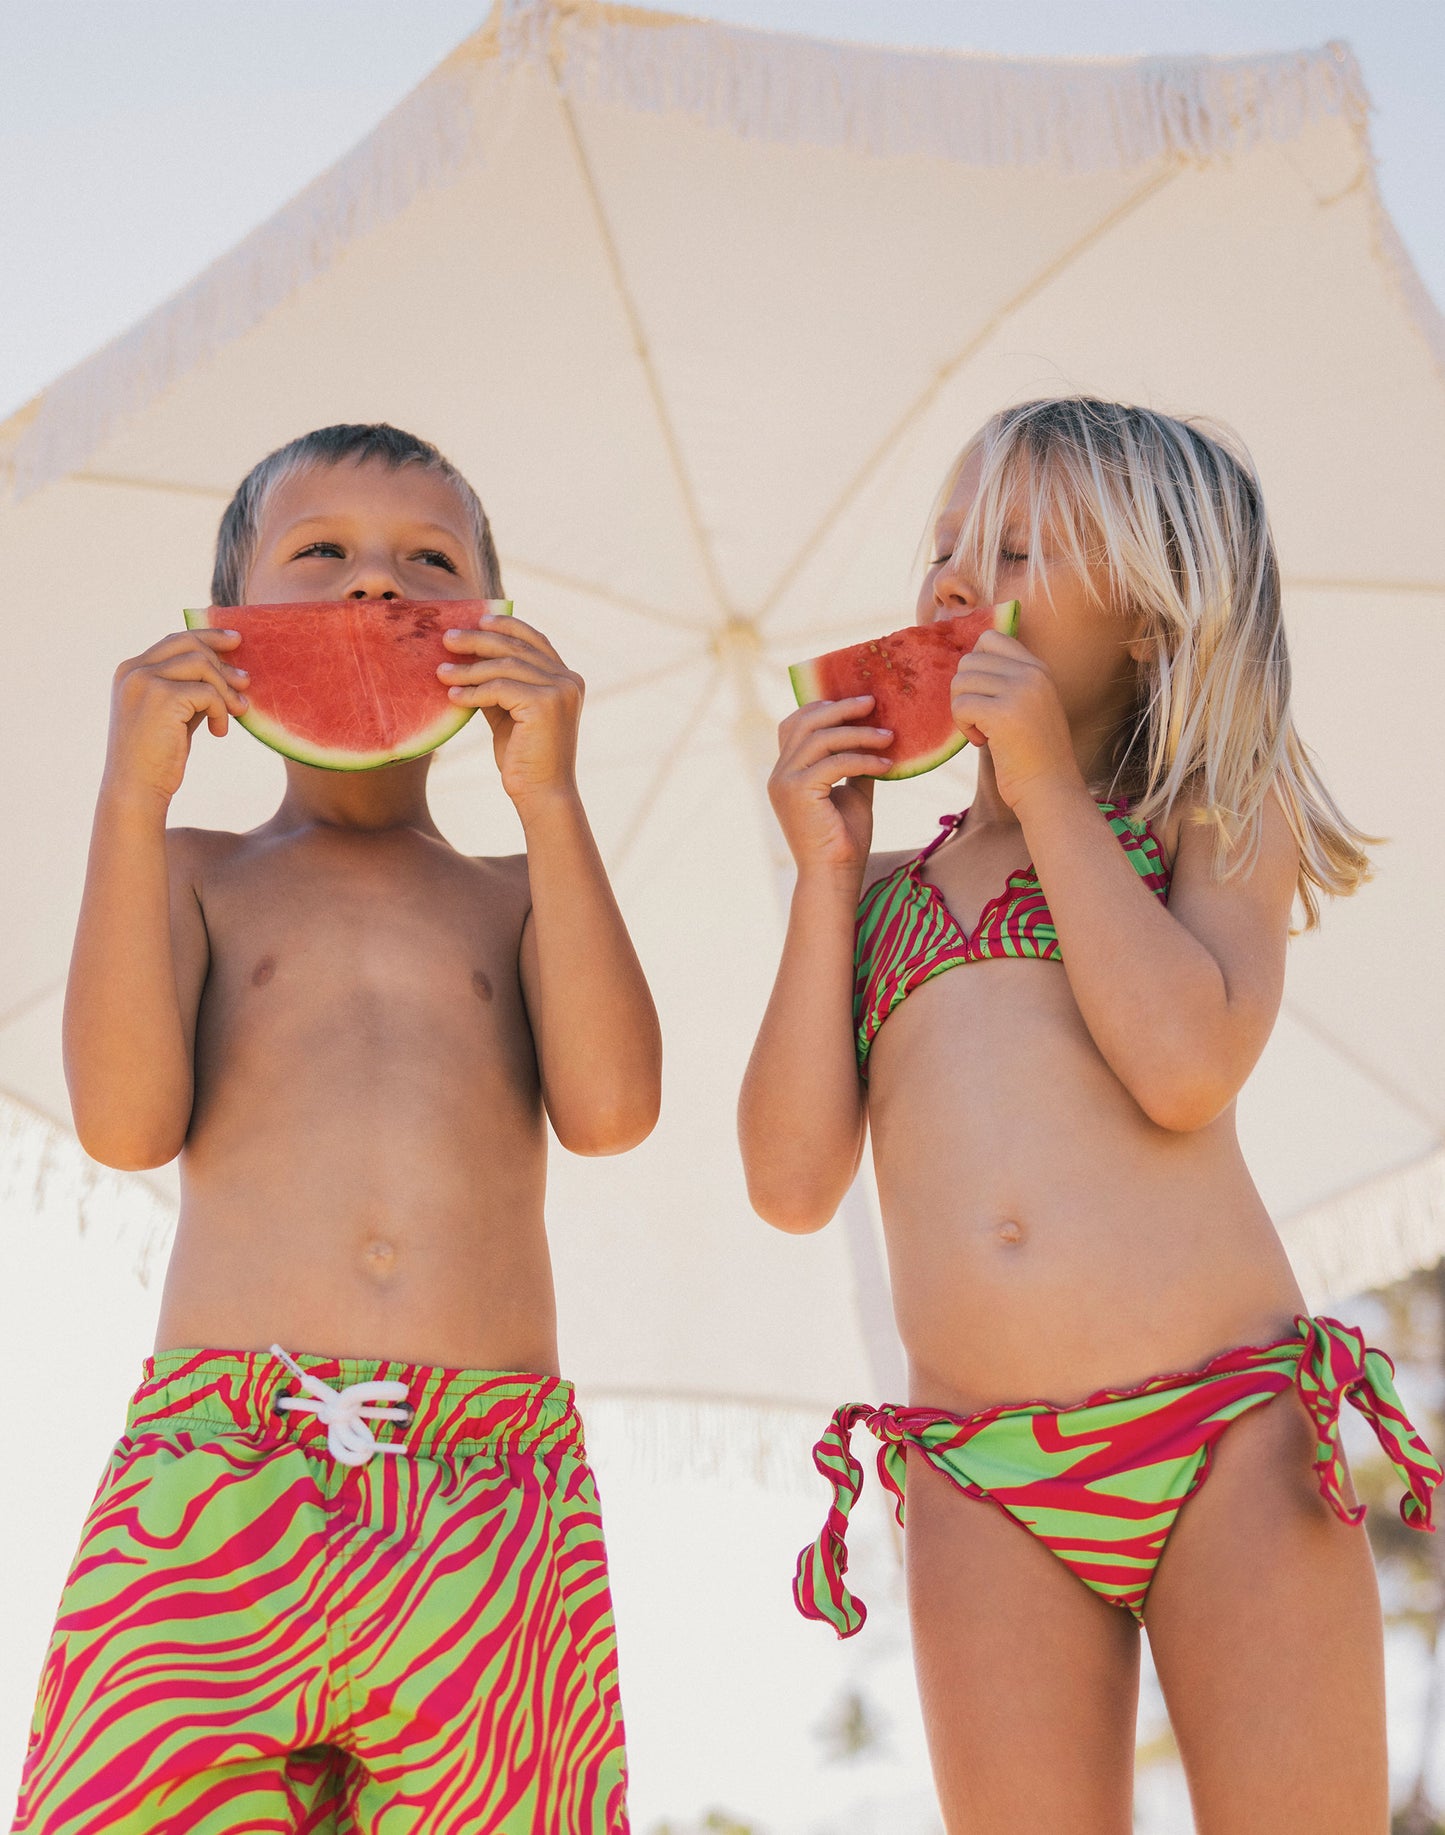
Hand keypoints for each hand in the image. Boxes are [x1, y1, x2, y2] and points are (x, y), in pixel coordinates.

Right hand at [104, 629, 247, 805]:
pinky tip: (219, 732)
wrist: (136, 789)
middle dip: (223, 663)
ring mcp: (145, 681)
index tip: (235, 640)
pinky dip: (221, 711)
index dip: (208, 636)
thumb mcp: (173, 714)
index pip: (175, 640)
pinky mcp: (162, 697)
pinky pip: (208, 692)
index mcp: (131, 670)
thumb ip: (190, 689)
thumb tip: (229, 671)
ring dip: (225, 690)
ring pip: (203, 665)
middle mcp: (133, 670)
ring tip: (236, 712)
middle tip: (245, 682)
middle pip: (191, 645)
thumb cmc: (157, 757)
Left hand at [439, 615, 583, 809]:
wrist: (542, 794)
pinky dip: (472, 691)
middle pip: (516, 648)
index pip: (535, 639)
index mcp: (567, 678)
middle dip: (479, 640)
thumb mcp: (509, 713)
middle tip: (447, 638)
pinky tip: (452, 697)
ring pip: (505, 666)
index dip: (506, 625)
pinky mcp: (545, 704)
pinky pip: (499, 688)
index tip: (478, 620)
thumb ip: (498, 686)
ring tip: (440, 672)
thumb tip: (467, 661)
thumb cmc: (524, 758)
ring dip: (468, 668)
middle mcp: (569, 680)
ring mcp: (560, 690)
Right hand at [768, 696, 892, 878]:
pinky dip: (863, 759)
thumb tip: (875, 736)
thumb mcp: (852, 793)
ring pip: (821, 738)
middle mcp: (779, 774)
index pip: (794, 725)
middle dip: (841, 708)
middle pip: (805, 722)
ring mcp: (784, 782)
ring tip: (890, 737)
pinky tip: (886, 766)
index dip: (822, 707)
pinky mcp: (797, 791)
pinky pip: (835, 762)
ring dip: (859, 733)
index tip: (858, 704)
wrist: (834, 876)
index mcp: (786, 772)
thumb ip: (855, 764)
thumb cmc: (844, 840)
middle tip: (873, 703)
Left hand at [950, 631, 1081, 809]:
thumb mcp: (1028, 706)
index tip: (982, 694)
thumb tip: (964, 664)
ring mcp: (1020, 691)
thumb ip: (1007, 681)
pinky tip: (981, 742)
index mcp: (1039, 668)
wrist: (1050, 789)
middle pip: (969, 660)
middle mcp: (1032, 673)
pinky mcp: (1003, 714)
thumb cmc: (1032, 755)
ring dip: (962, 710)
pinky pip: (961, 706)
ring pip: (960, 682)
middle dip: (964, 692)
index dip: (975, 664)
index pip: (990, 637)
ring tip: (982, 732)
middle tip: (979, 719)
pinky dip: (962, 726)